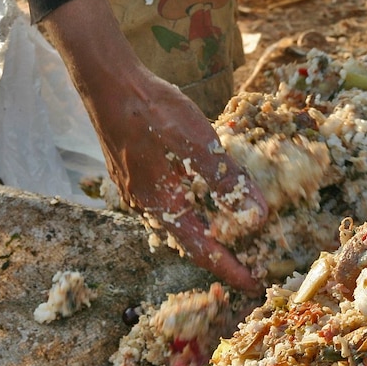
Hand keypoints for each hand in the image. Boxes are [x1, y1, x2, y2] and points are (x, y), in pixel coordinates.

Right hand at [42, 0, 267, 292]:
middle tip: (253, 260)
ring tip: (237, 235)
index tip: (255, 284)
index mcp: (160, 205)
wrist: (108, 80)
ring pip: (180, 221)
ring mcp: (138, 189)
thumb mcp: (196, 143)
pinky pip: (172, 202)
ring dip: (210, 230)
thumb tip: (258, 215)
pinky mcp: (137, 172)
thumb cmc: (151, 109)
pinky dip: (196, 207)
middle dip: (223, 252)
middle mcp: (146, 205)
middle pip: (190, 241)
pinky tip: (209, 197)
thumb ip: (227, 180)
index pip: (202, 250)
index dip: (230, 268)